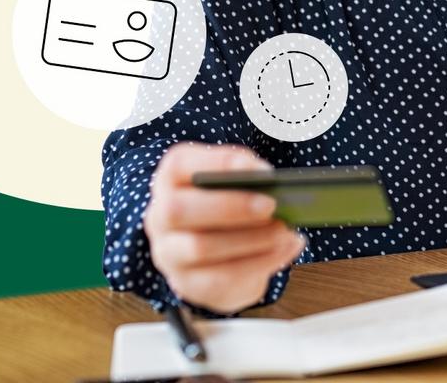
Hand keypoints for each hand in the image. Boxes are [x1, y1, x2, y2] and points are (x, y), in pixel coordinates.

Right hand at [144, 142, 304, 313]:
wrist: (218, 258)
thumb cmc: (230, 206)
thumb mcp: (235, 184)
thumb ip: (249, 177)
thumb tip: (271, 181)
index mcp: (171, 179)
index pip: (179, 165)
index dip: (218, 163)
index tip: (260, 170)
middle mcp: (160, 216)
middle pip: (179, 210)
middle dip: (230, 206)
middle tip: (271, 204)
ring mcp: (169, 253)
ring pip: (200, 247)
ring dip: (250, 238)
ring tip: (284, 230)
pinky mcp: (188, 284)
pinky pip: (220, 278)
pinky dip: (260, 262)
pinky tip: (286, 248)